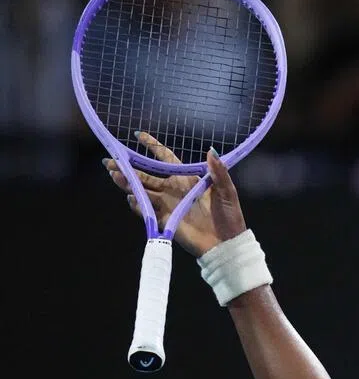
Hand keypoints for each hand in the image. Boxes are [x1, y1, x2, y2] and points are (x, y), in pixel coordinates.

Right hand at [104, 133, 246, 257]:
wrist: (226, 243)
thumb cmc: (230, 216)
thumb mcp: (227, 191)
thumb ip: (218, 172)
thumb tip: (211, 151)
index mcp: (187, 179)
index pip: (166, 158)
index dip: (153, 147)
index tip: (138, 135)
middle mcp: (173, 189)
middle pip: (146, 174)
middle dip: (128, 166)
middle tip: (110, 160)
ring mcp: (167, 204)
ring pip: (142, 190)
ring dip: (127, 183)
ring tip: (114, 174)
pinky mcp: (164, 220)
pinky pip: (146, 210)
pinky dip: (137, 204)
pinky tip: (132, 197)